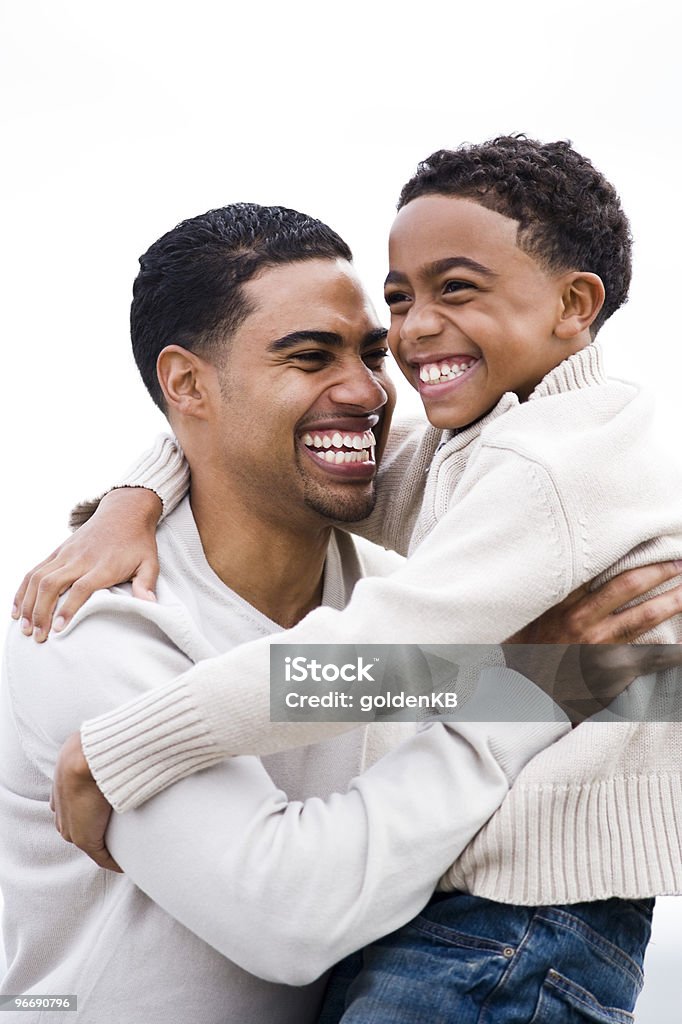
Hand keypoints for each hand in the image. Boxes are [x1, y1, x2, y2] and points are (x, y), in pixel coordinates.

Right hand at [12, 487, 162, 642]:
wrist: (124, 512)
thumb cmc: (138, 542)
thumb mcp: (150, 562)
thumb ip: (146, 584)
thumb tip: (151, 605)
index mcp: (103, 565)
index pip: (81, 588)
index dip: (68, 609)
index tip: (58, 630)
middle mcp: (80, 559)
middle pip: (52, 585)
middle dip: (41, 612)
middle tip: (38, 637)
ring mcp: (66, 554)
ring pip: (38, 578)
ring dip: (28, 604)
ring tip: (25, 628)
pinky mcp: (58, 551)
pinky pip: (35, 570)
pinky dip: (23, 590)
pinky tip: (18, 609)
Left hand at [50, 732, 120, 871]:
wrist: (87, 758)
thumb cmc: (94, 745)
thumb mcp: (91, 743)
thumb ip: (101, 748)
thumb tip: (121, 740)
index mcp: (62, 786)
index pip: (74, 805)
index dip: (91, 809)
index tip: (111, 810)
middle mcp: (62, 810)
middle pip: (81, 825)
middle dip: (99, 829)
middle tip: (123, 830)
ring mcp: (72, 827)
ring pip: (91, 840)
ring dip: (108, 845)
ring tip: (129, 846)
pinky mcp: (85, 839)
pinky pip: (102, 857)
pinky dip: (115, 862)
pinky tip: (129, 863)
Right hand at [505, 561, 681, 720]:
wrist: (531, 697)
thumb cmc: (531, 657)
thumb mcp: (533, 620)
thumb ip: (553, 598)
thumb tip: (572, 575)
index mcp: (564, 605)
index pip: (600, 570)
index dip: (628, 557)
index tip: (648, 547)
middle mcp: (583, 621)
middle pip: (628, 586)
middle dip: (658, 571)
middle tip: (680, 561)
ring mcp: (601, 647)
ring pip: (645, 616)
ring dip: (672, 601)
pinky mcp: (615, 671)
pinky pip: (653, 656)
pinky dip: (674, 650)